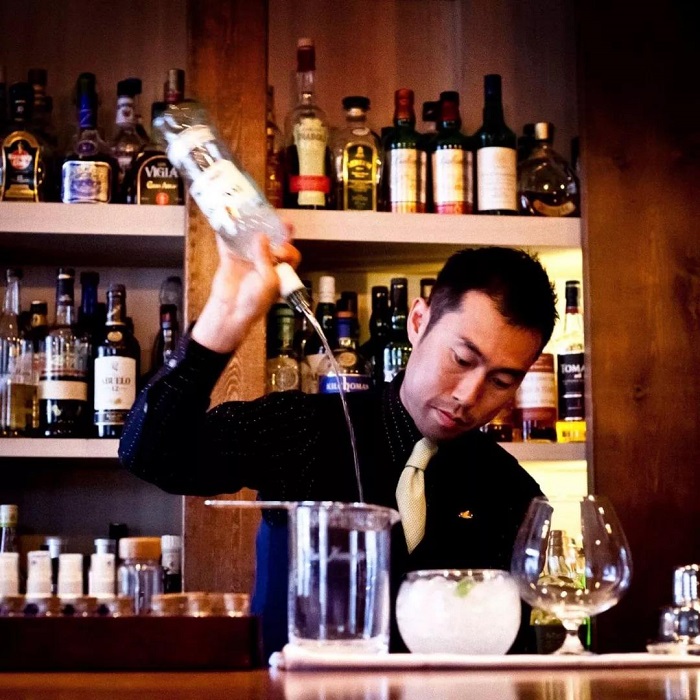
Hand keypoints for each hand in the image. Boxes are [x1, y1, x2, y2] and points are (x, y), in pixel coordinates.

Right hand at [192, 225, 300, 352]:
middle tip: (275, 219)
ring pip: (250, 240)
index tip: (282, 246)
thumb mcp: (269, 280)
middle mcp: (265, 264)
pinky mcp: (231, 260)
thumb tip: (261, 236)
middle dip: (273, 231)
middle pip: (272, 243)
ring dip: (250, 228)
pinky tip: (226, 219)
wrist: (231, 312)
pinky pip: (228, 243)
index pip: (290, 255)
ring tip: (252, 215)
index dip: (289, 248)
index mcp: (279, 272)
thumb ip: (265, 257)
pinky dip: (226, 233)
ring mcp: (247, 261)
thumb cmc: (255, 302)